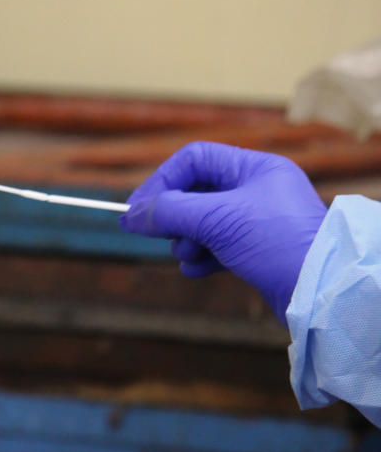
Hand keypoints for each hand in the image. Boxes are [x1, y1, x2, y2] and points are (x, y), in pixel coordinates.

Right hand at [119, 141, 326, 324]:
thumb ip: (169, 211)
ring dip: (186, 240)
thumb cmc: (278, 243)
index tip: (137, 210)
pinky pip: (215, 247)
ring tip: (190, 255)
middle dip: (174, 216)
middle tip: (164, 235)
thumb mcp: (216, 219)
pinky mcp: (257, 251)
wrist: (321, 291)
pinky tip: (197, 270)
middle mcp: (257, 189)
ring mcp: (257, 221)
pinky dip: (200, 257)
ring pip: (202, 222)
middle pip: (194, 192)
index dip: (162, 181)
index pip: (194, 160)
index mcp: (254, 168)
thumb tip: (130, 215)